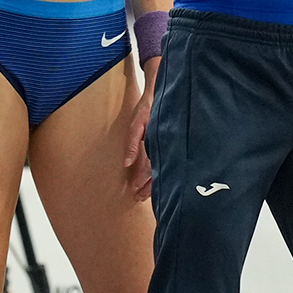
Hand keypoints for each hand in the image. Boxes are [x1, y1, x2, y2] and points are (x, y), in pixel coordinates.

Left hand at [122, 74, 154, 199]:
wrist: (161, 94)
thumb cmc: (149, 108)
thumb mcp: (137, 124)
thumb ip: (133, 144)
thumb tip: (126, 163)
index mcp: (157, 145)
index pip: (150, 169)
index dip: (143, 181)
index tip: (135, 191)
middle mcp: (163, 149)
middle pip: (157, 173)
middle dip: (148, 187)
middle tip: (138, 199)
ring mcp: (166, 147)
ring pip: (162, 169)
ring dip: (153, 182)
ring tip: (144, 195)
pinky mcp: (166, 144)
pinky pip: (163, 162)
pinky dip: (159, 173)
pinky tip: (156, 180)